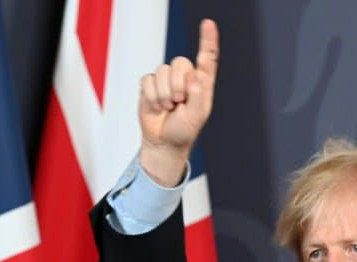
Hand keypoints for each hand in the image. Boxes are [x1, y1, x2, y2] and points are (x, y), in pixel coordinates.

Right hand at [138, 19, 218, 186]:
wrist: (163, 142)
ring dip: (164, 93)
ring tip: (168, 108)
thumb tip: (195, 76)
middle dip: (177, 84)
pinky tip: (156, 107)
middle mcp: (185, 78)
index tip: (208, 24)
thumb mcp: (196, 117)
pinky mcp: (150, 85)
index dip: (207, 40)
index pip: (207, 58)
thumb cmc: (183, 130)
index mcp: (202, 84)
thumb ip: (197, 96)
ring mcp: (167, 80)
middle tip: (178, 102)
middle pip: (180, 62)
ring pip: (162, 70)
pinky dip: (152, 96)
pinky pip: (148, 80)